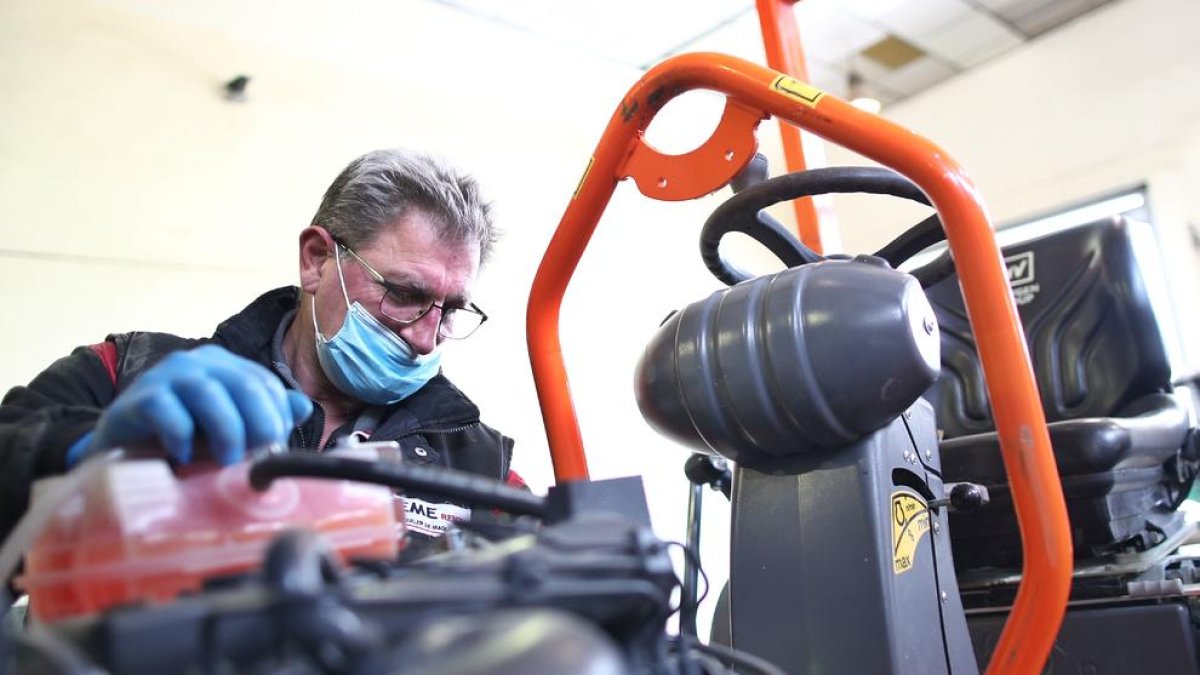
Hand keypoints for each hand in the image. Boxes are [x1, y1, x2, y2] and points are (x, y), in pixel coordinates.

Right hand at [72, 344, 312, 465]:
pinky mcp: (138, 399)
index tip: (275, 449)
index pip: (265, 384)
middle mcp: (199, 363)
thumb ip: (266, 418)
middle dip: (258, 424)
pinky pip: (165, 411)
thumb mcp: (230, 433)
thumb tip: (303, 407)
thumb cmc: (185, 443)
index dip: (276, 418)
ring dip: (225, 431)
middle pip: (243, 384)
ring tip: (227, 462)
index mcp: (226, 368)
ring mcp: (166, 376)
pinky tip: (184, 457)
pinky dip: (181, 436)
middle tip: (259, 458)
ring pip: (207, 394)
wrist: (122, 456)